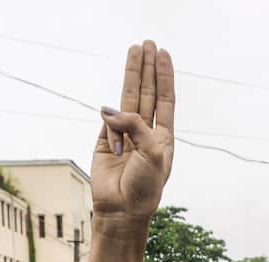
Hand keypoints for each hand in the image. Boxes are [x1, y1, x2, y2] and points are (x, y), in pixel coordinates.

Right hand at [93, 41, 174, 222]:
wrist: (122, 211)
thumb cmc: (145, 186)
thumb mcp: (152, 152)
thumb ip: (135, 124)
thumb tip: (107, 109)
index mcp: (163, 137)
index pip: (164, 99)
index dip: (164, 76)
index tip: (163, 54)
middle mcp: (145, 133)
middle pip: (146, 92)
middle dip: (147, 68)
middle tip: (147, 43)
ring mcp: (124, 136)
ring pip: (126, 99)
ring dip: (131, 74)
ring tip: (134, 49)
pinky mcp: (104, 142)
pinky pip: (108, 124)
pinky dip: (112, 131)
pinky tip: (117, 151)